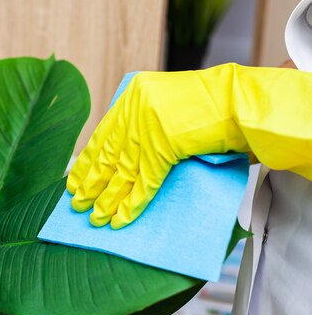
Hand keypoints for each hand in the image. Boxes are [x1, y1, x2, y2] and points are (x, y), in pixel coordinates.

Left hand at [67, 65, 248, 228]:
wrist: (241, 101)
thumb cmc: (212, 104)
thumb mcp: (168, 102)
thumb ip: (144, 120)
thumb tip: (125, 152)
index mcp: (133, 95)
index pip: (102, 135)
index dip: (87, 163)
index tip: (73, 181)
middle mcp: (135, 108)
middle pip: (107, 155)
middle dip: (90, 184)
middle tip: (76, 205)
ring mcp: (148, 126)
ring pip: (121, 171)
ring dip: (107, 199)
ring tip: (96, 218)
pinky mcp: (164, 145)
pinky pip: (145, 181)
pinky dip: (132, 203)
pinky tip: (121, 219)